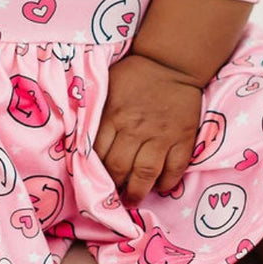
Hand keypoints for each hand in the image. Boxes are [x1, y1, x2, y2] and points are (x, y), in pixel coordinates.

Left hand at [92, 52, 202, 204]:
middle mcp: (135, 128)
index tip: (92, 182)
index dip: (93, 172)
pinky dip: (167, 183)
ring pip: (146, 173)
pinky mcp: (183, 138)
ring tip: (132, 201)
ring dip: (137, 192)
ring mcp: (161, 135)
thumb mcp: (106, 86)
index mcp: (113, 115)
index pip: (97, 153)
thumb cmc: (134, 74)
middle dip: (113, 188)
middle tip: (111, 197)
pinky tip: (160, 188)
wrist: (171, 62)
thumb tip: (79, 137)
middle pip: (120, 168)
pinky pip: (175, 169)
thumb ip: (95, 111)